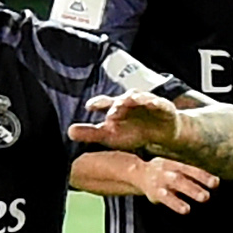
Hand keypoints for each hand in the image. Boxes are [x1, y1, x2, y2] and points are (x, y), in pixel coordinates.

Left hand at [66, 91, 181, 151]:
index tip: (89, 107)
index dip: (97, 103)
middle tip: (111, 113)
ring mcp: (147, 102)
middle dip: (117, 104)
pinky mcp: (163, 106)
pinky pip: (159, 103)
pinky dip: (155, 102)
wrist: (161, 133)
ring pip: (139, 97)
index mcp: (116, 107)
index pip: (105, 103)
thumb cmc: (133, 131)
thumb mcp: (110, 135)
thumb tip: (69, 132)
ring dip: (134, 98)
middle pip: (122, 99)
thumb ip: (91, 133)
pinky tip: (152, 103)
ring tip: (130, 101)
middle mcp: (130, 102)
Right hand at [126, 155, 217, 212]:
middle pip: (185, 177)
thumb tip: (215, 181)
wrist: (138, 173)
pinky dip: (176, 204)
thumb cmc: (163, 172)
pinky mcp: (155, 193)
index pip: (192, 170)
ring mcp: (161, 182)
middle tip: (210, 192)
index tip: (216, 182)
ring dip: (191, 191)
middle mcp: (169, 172)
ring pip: (177, 186)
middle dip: (198, 184)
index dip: (204, 176)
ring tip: (204, 198)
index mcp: (176, 165)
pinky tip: (186, 210)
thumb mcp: (175, 168)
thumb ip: (192, 175)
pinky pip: (166, 198)